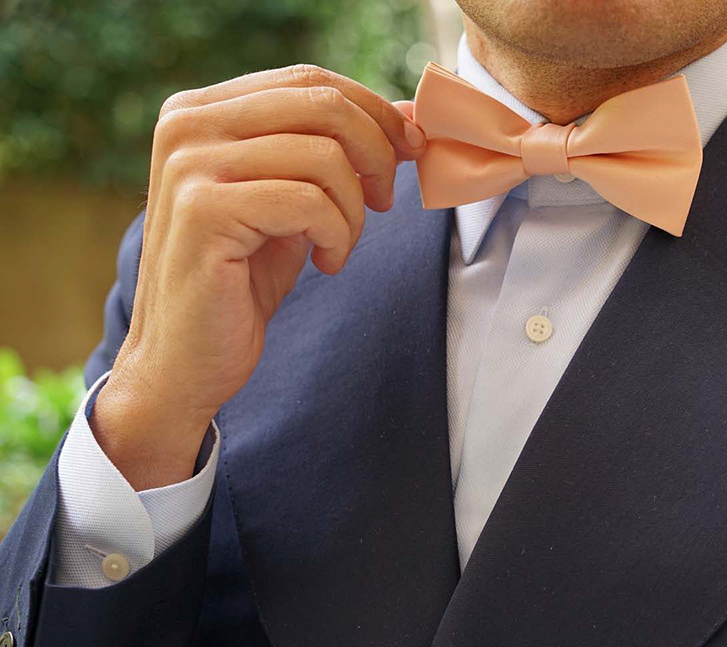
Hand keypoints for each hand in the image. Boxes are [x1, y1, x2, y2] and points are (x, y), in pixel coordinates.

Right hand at [93, 64, 426, 489]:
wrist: (185, 357)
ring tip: (338, 246)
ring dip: (353, 211)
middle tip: (382, 201)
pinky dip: (337, 237)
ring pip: (324, 157)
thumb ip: (339, 153)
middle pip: (323, 106)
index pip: (310, 80)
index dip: (374, 112)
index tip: (408, 150)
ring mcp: (190, 166)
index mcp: (202, 110)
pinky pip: (309, 202)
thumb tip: (412, 117)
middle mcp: (187, 126)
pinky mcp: (204, 212)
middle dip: (376, 154)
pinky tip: (324, 264)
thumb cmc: (241, 279)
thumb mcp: (297, 202)